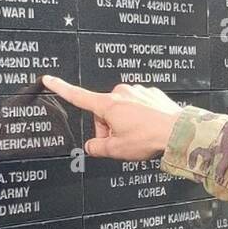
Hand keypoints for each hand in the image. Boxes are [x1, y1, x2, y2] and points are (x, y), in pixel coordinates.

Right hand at [41, 75, 182, 160]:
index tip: (49, 79)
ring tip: (139, 136)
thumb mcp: (117, 149)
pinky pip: (139, 106)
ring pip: (123, 109)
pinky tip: (149, 128)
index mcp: (108, 104)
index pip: (78, 96)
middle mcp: (122, 93)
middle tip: (121, 141)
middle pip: (104, 112)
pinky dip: (140, 117)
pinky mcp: (152, 94)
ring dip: (125, 122)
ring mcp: (138, 92)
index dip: (61, 88)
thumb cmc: (148, 138)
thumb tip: (92, 146)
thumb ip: (97, 147)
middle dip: (109, 127)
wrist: (178, 132)